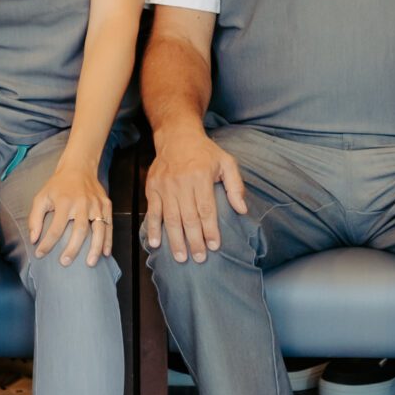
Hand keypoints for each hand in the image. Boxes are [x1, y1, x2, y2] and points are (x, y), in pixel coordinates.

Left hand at [29, 156, 113, 266]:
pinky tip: (105, 253)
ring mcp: (96, 204)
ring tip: (90, 263)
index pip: (56, 227)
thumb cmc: (58, 185)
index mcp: (65, 201)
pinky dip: (108, 240)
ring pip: (98, 229)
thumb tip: (33, 239)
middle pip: (80, 230)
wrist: (79, 167)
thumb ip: (35, 218)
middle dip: (73, 249)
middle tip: (65, 262)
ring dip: (95, 248)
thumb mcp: (41, 196)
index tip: (40, 254)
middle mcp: (82, 203)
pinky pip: (109, 225)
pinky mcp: (106, 204)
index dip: (47, 243)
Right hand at [143, 130, 246, 263]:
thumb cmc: (205, 152)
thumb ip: (235, 186)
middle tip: (200, 258)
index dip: (210, 230)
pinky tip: (156, 243)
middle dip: (194, 240)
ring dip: (175, 240)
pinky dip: (153, 228)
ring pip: (170, 218)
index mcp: (201, 176)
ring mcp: (164, 186)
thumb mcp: (227, 162)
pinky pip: (153, 211)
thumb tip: (242, 210)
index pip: (206, 209)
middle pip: (188, 217)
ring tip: (181, 257)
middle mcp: (181, 182)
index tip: (214, 246)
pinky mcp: (152, 188)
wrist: (177, 136)